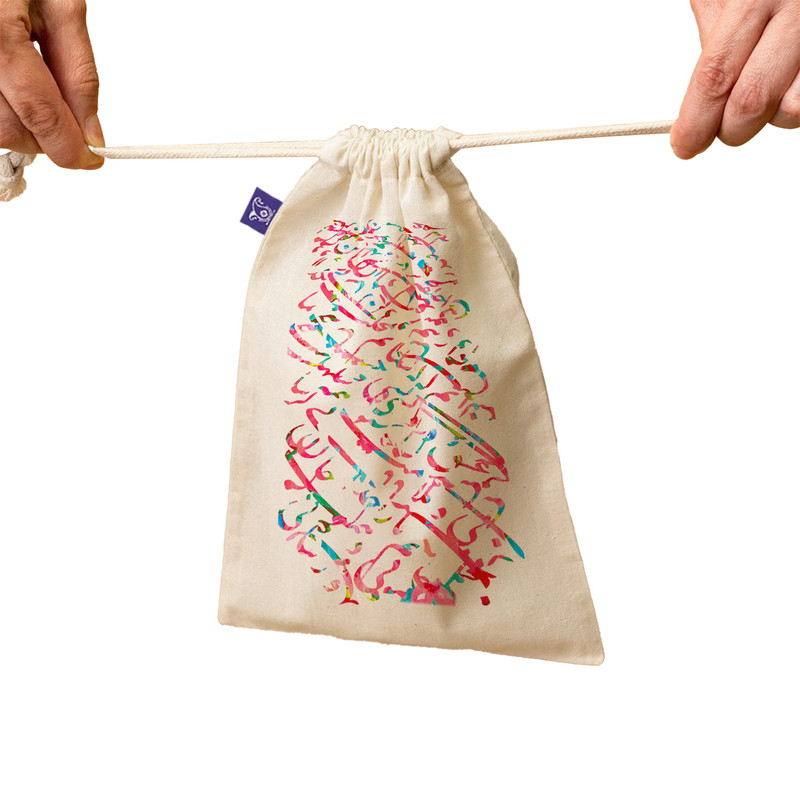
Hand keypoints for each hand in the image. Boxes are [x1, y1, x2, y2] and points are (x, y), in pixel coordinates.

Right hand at [0, 0, 102, 168]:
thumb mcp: (61, 6)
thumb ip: (79, 72)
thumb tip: (91, 131)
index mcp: (0, 33)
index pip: (41, 114)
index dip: (70, 148)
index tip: (91, 159)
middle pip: (8, 128)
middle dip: (45, 140)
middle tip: (67, 127)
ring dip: (20, 128)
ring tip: (36, 98)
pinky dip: (2, 110)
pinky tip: (13, 90)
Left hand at [671, 0, 799, 158]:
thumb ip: (714, 41)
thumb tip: (696, 107)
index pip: (716, 76)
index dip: (695, 121)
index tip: (684, 145)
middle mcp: (798, 11)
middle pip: (752, 101)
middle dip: (729, 129)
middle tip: (720, 127)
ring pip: (792, 111)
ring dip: (771, 115)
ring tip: (764, 84)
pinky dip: (794, 101)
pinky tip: (787, 79)